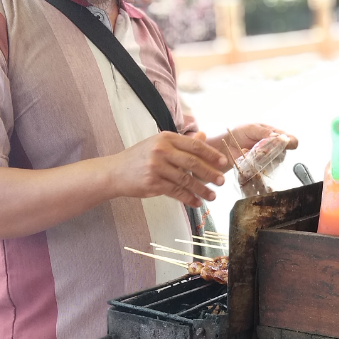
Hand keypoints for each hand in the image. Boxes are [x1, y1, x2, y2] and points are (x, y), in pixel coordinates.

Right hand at [108, 131, 227, 206]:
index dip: (211, 154)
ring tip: (213, 196)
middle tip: (222, 181)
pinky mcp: (153, 183)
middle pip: (193, 163)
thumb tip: (203, 136)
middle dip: (210, 173)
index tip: (223, 162)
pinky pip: (176, 192)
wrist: (115, 172)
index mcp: (166, 138)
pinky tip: (197, 202)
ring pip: (186, 180)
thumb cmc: (139, 157)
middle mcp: (161, 150)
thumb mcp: (158, 144)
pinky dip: (188, 198)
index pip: (194, 145)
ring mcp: (157, 167)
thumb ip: (181, 142)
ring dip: (202, 189)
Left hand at [218, 124, 298, 162]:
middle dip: (269, 151)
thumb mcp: (252, 127)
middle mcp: (276, 150)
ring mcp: (268, 161)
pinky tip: (245, 156)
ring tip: (248, 150)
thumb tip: (277, 137)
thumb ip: (264, 132)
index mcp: (277, 136)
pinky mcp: (260, 170)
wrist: (227, 143)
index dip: (290, 143)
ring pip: (272, 163)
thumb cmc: (241, 133)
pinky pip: (261, 170)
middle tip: (257, 146)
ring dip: (259, 157)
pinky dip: (251, 163)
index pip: (292, 141)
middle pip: (282, 154)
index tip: (283, 143)